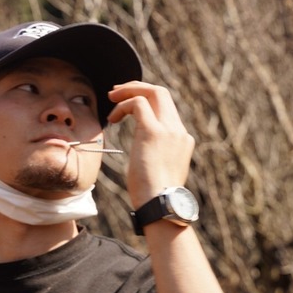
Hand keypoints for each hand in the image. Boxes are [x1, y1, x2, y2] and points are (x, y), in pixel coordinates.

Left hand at [107, 82, 194, 206]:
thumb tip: (143, 152)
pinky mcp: (153, 132)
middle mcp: (178, 130)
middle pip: (161, 93)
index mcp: (182, 138)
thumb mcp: (160, 169)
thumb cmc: (155, 195)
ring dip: (128, 91)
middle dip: (137, 87)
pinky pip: (138, 104)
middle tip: (116, 91)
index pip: (166, 107)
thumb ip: (156, 153)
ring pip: (152, 92)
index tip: (128, 103)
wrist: (161, 205)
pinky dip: (123, 106)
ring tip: (111, 98)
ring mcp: (168, 129)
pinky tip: (112, 119)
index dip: (147, 100)